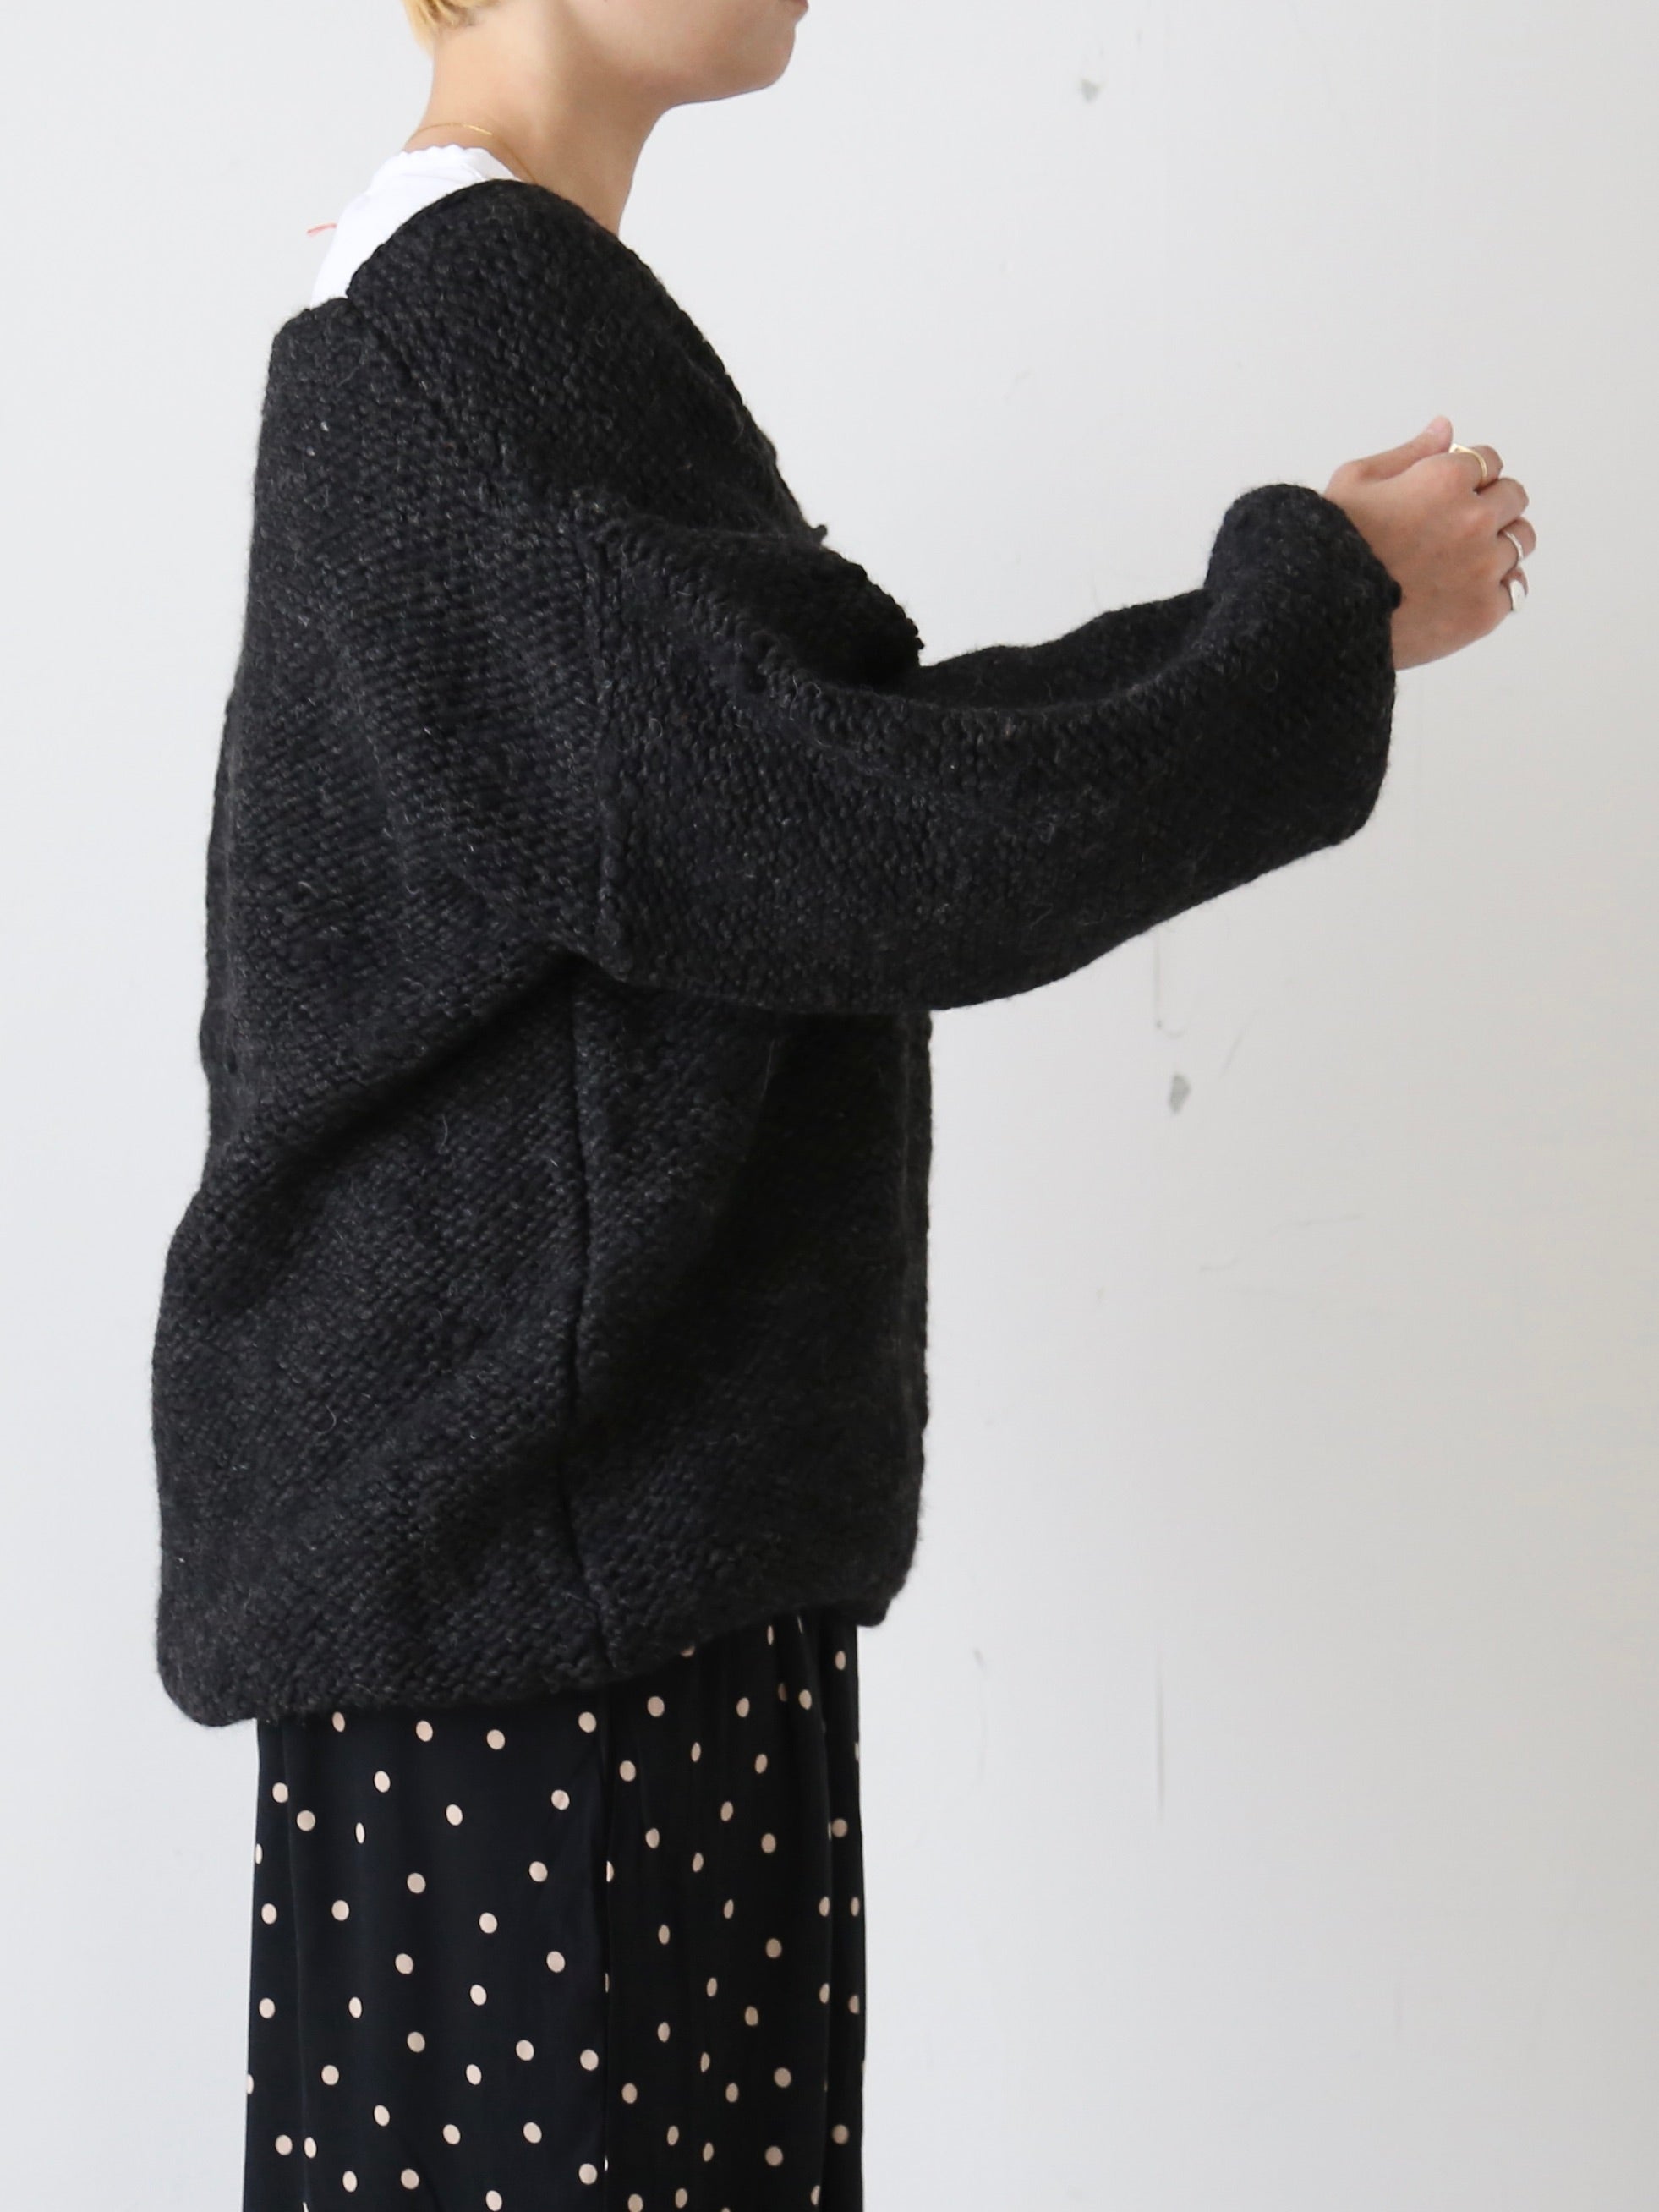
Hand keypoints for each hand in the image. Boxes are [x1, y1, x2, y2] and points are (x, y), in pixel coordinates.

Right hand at [1323, 418, 1534, 670]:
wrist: (1318, 617)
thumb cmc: (1328, 545)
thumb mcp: (1355, 481)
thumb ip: (1409, 453)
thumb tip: (1445, 428)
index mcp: (1446, 478)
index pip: (1490, 461)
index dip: (1470, 476)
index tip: (1449, 495)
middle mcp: (1475, 518)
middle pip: (1513, 498)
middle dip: (1491, 505)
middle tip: (1455, 529)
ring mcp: (1484, 567)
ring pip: (1520, 541)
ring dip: (1498, 545)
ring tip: (1461, 562)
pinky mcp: (1484, 612)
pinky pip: (1512, 590)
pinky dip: (1494, 589)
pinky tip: (1462, 592)